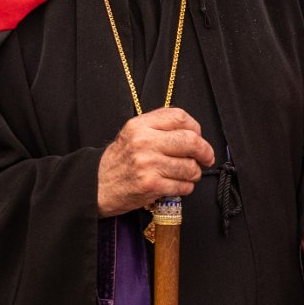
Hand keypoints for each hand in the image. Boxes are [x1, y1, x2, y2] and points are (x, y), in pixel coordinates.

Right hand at [96, 108, 215, 216]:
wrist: (96, 185)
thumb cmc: (120, 161)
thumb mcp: (133, 134)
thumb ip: (159, 127)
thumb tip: (194, 132)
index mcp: (140, 125)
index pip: (180, 117)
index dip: (196, 128)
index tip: (199, 137)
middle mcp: (143, 142)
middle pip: (191, 141)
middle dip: (205, 151)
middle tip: (206, 158)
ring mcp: (147, 164)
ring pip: (190, 166)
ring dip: (194, 173)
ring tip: (187, 174)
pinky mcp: (150, 185)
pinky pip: (183, 185)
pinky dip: (186, 187)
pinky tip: (177, 185)